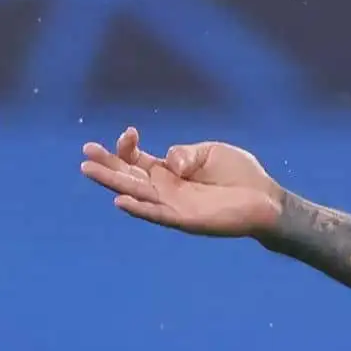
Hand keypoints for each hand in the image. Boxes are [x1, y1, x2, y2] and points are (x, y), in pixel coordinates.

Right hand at [80, 127, 285, 237]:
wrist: (265, 198)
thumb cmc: (240, 174)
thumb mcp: (210, 151)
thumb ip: (185, 153)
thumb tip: (167, 161)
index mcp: (171, 171)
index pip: (138, 159)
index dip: (128, 147)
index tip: (129, 131)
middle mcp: (167, 188)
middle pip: (129, 176)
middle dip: (107, 164)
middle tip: (85, 152)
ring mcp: (173, 204)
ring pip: (135, 193)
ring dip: (112, 183)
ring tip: (88, 170)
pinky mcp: (184, 219)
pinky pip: (156, 213)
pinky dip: (138, 208)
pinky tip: (120, 200)